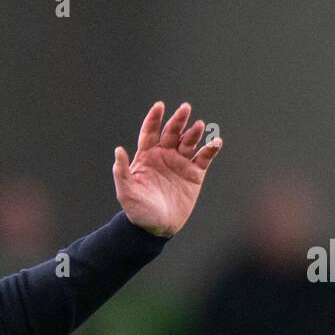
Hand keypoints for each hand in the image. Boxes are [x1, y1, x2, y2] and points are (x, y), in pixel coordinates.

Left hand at [113, 101, 221, 237]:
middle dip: (178, 120)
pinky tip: (216, 142)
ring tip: (199, 126)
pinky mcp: (194, 174)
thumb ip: (122, 171)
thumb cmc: (138, 210)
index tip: (159, 106)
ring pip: (189, 142)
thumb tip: (118, 150)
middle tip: (185, 108)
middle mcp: (164, 155)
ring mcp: (180, 163)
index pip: (150, 132)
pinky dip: (211, 149)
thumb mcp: (126, 191)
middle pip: (172, 132)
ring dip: (194, 132)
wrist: (156, 228)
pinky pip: (204, 157)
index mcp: (146, 156)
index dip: (154, 118)